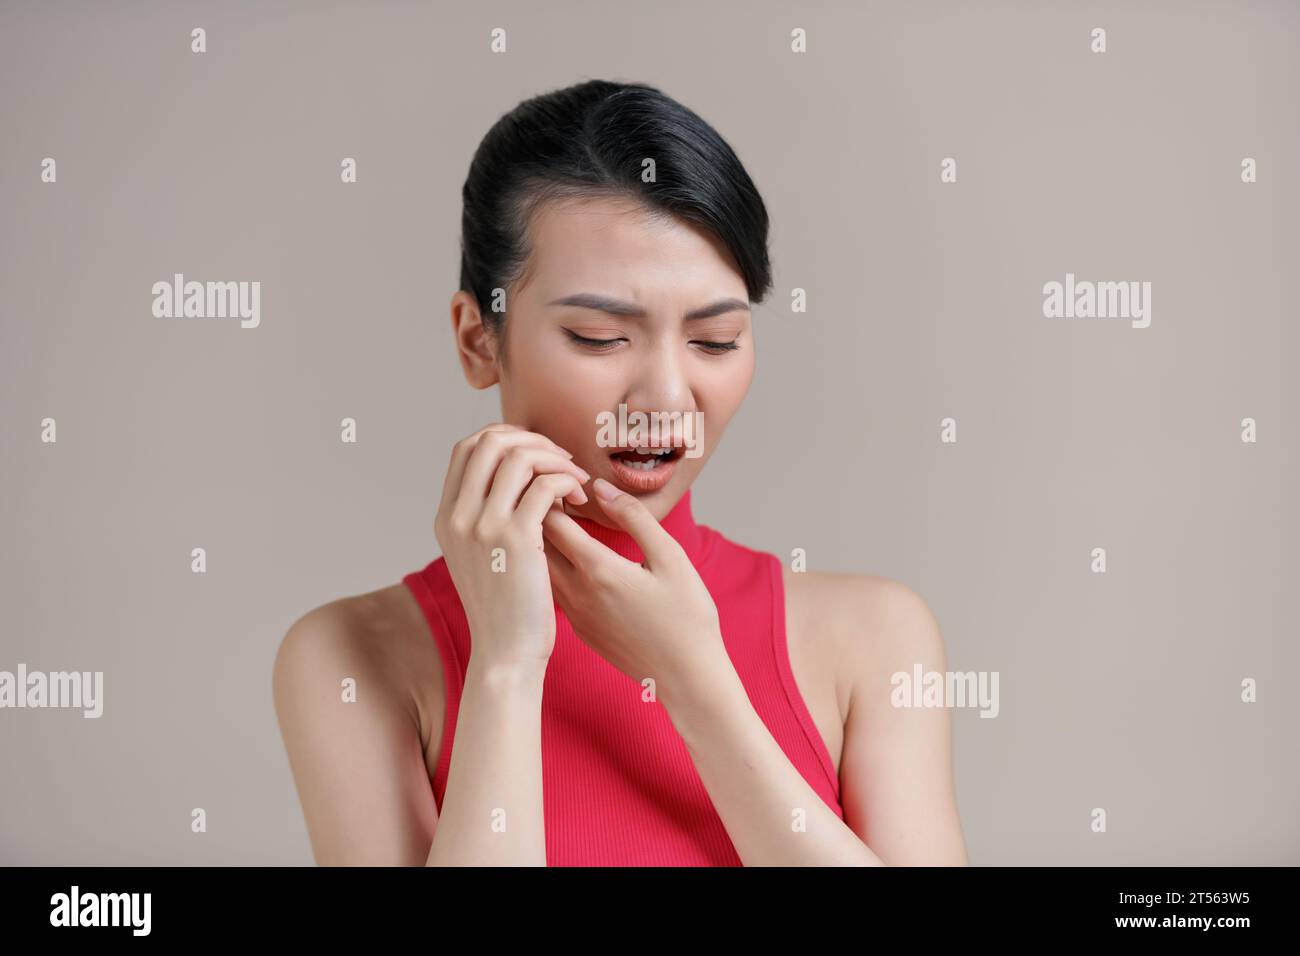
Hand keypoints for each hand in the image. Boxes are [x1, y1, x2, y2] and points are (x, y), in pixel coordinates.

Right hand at [433, 423, 590, 671]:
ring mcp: (483, 526)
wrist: (506, 654)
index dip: (506, 438)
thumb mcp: (479, 558)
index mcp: (446, 517)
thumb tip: (516, 479)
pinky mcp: (516, 539)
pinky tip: (581, 501)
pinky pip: (544, 485)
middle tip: (562, 462)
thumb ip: (485, 518)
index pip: (468, 448)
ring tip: (577, 483)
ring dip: (556, 461)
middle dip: (533, 440)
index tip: (537, 456)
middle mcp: (458, 516)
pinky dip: (568, 482)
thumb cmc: (505, 608)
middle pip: (490, 441)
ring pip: (519, 457)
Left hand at [540, 478, 727, 704]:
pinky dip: (554, 568)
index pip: (551, 520)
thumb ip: (633, 518)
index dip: (553, 493)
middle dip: (540, 513)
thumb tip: (599, 488)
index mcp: (597, 569)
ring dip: (544, 542)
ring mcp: (574, 615)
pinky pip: (555, 590)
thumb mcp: (670, 557)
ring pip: (541, 568)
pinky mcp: (579, 630)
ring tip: (563, 521)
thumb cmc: (688, 617)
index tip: (569, 480)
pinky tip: (574, 558)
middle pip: (536, 543)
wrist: (688, 678)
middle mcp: (576, 593)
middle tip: (559, 494)